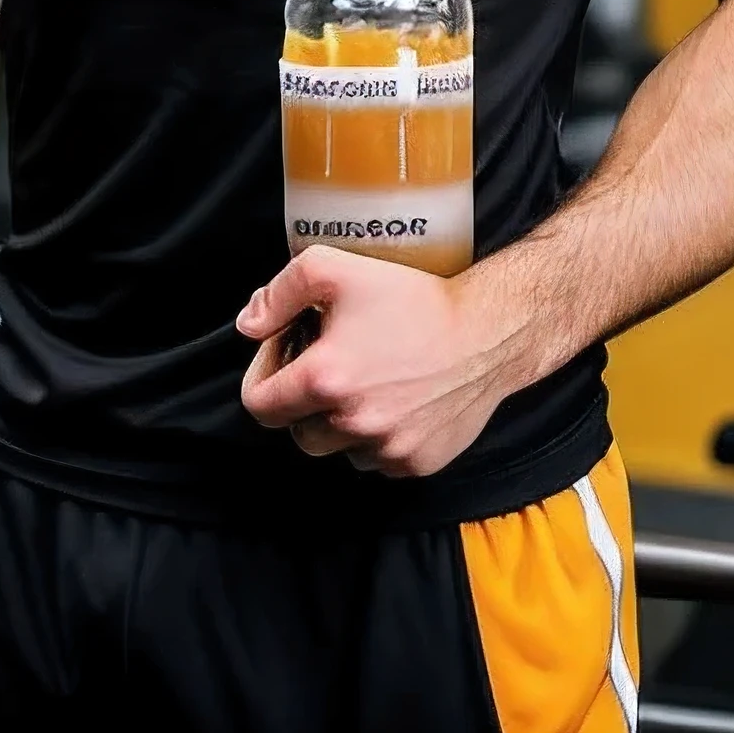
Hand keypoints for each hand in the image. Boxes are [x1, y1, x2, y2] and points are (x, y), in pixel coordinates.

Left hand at [237, 245, 533, 477]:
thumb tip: (248, 326)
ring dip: (341, 422)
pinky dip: (378, 436)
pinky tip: (396, 398)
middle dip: (302, 402)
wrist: (485, 332)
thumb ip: (279, 293)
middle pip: (297, 432)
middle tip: (328, 363)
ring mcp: (386, 449)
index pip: (259, 406)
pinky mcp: (416, 463)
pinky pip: (378, 460)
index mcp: (324, 380)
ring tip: (366, 379)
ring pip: (338, 449)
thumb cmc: (412, 297)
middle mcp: (351, 424)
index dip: (264, 377)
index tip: (286, 354)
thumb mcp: (334, 269)